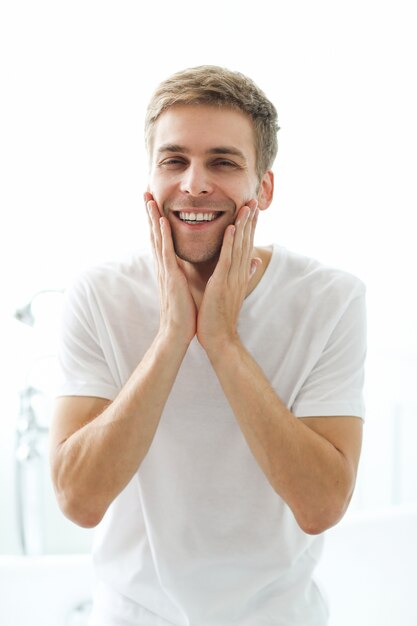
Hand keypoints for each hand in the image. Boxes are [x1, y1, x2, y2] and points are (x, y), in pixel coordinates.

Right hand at [145, 192, 196, 345]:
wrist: (178, 333)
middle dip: (150, 213)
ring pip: (157, 238)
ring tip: (149, 198)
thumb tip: (188, 265)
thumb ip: (186, 274)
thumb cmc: (184, 313)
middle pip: (155, 234)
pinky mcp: (171, 277)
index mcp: (169, 268)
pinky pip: (167, 252)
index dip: (158, 221)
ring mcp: (166, 270)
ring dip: (153, 218)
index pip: (162, 239)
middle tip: (145, 192)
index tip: (155, 203)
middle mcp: (164, 266)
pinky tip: (162, 221)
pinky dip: (164, 236)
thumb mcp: (187, 287)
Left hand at [197, 200, 260, 353]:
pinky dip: (230, 243)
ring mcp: (232, 278)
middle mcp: (240, 273)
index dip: (251, 226)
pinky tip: (232, 227)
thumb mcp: (235, 291)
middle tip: (254, 199)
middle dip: (251, 220)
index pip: (247, 245)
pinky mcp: (222, 283)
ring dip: (243, 225)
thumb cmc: (223, 317)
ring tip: (247, 206)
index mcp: (240, 274)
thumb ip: (246, 274)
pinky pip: (227, 260)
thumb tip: (257, 261)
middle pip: (247, 242)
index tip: (253, 208)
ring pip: (240, 247)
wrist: (220, 338)